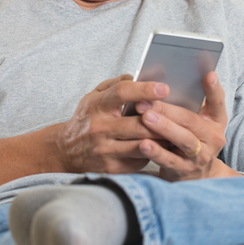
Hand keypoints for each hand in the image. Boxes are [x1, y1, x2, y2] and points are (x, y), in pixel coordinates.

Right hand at [48, 75, 171, 174]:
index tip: (164, 88)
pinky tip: (161, 147)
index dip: (144, 89)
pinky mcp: (111, 168)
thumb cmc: (86, 119)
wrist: (65, 151)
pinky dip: (153, 153)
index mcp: (96, 106)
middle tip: (178, 116)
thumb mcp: (93, 96)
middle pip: (138, 124)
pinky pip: (139, 160)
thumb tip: (139, 76)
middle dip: (161, 120)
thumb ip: (115, 84)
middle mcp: (99, 128)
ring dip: (161, 139)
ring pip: (143, 145)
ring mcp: (105, 151)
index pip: (122, 93)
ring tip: (175, 132)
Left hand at [134, 72, 238, 180]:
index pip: (217, 103)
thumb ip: (187, 106)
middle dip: (167, 109)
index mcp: (215, 121)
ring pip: (183, 140)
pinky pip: (170, 161)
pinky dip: (156, 152)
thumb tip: (163, 83)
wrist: (196, 176)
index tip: (208, 74)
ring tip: (145, 118)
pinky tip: (143, 145)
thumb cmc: (190, 139)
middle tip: (146, 101)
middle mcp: (213, 138)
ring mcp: (200, 156)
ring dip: (163, 127)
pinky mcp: (185, 171)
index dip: (214, 89)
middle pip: (191, 121)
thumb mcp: (196, 123)